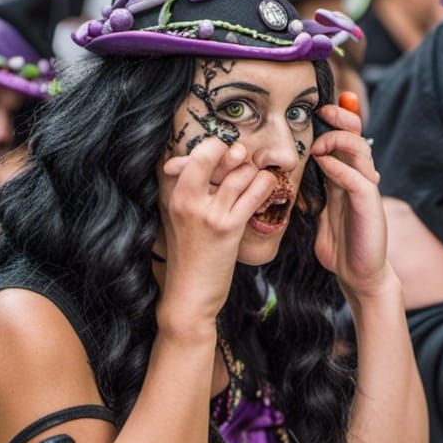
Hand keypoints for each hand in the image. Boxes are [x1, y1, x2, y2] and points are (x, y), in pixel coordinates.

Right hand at [157, 139, 277, 330]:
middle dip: (237, 154)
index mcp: (174, 193)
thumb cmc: (190, 256)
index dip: (218, 148)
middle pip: (216, 152)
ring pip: (241, 172)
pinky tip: (268, 189)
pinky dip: (266, 186)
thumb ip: (194, 192)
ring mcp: (208, 212)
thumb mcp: (182, 219)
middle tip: (244, 163)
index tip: (228, 159)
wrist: (189, 294)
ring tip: (258, 182)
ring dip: (255, 173)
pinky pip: (254, 194)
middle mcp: (188, 198)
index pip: (197, 153)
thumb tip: (215, 164)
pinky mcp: (228, 227)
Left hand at [311, 99, 391, 298]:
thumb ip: (316, 192)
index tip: (319, 109)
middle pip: (358, 136)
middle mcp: (360, 180)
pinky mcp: (370, 207)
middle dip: (343, 118)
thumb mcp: (322, 213)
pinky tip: (324, 165)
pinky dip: (340, 169)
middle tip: (325, 109)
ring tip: (319, 145)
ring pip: (360, 151)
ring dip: (338, 141)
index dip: (337, 120)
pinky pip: (357, 180)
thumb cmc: (340, 247)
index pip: (346, 140)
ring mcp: (367, 192)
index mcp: (348, 179)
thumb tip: (291, 176)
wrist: (359, 276)